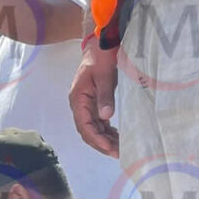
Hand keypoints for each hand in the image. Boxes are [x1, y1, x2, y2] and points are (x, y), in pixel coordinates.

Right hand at [69, 37, 119, 157]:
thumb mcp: (104, 75)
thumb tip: (106, 118)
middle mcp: (80, 106)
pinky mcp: (95, 103)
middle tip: (118, 154)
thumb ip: (105, 96)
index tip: (110, 148)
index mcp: (78, 100)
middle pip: (88, 131)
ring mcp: (87, 105)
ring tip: (120, 149)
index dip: (96, 139)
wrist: (100, 44)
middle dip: (102, 144)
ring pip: (94, 129)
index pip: (84, 126)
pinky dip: (107, 131)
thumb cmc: (101, 57)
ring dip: (105, 139)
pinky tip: (117, 137)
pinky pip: (99, 122)